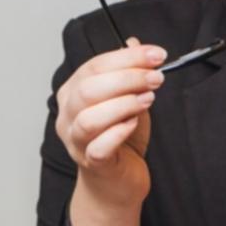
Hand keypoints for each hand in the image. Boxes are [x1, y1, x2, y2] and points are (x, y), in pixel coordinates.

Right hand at [55, 37, 165, 212]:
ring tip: (148, 100)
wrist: (117, 183)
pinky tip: (134, 124)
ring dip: (123, 104)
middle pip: (89, 89)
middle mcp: (68, 115)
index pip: (94, 66)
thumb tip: (134, 42)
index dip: (127, 58)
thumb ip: (128, 73)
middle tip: (156, 78)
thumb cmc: (121, 140)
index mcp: (73, 93)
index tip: (156, 55)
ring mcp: (76, 141)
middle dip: (127, 78)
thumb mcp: (127, 100)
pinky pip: (98, 146)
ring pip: (89, 117)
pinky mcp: (91, 163)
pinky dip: (118, 132)